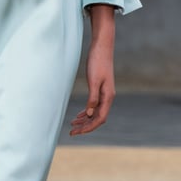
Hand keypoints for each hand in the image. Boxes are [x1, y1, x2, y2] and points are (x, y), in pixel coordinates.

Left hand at [70, 4, 115, 136]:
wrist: (102, 47)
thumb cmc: (97, 62)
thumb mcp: (93, 80)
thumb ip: (92, 98)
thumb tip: (89, 114)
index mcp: (108, 97)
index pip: (100, 118)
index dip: (89, 127)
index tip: (77, 133)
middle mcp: (107, 97)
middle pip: (97, 118)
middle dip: (85, 126)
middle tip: (72, 133)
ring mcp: (104, 93)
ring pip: (95, 112)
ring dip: (85, 120)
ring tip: (72, 126)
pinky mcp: (100, 88)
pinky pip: (94, 105)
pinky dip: (86, 112)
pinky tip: (78, 115)